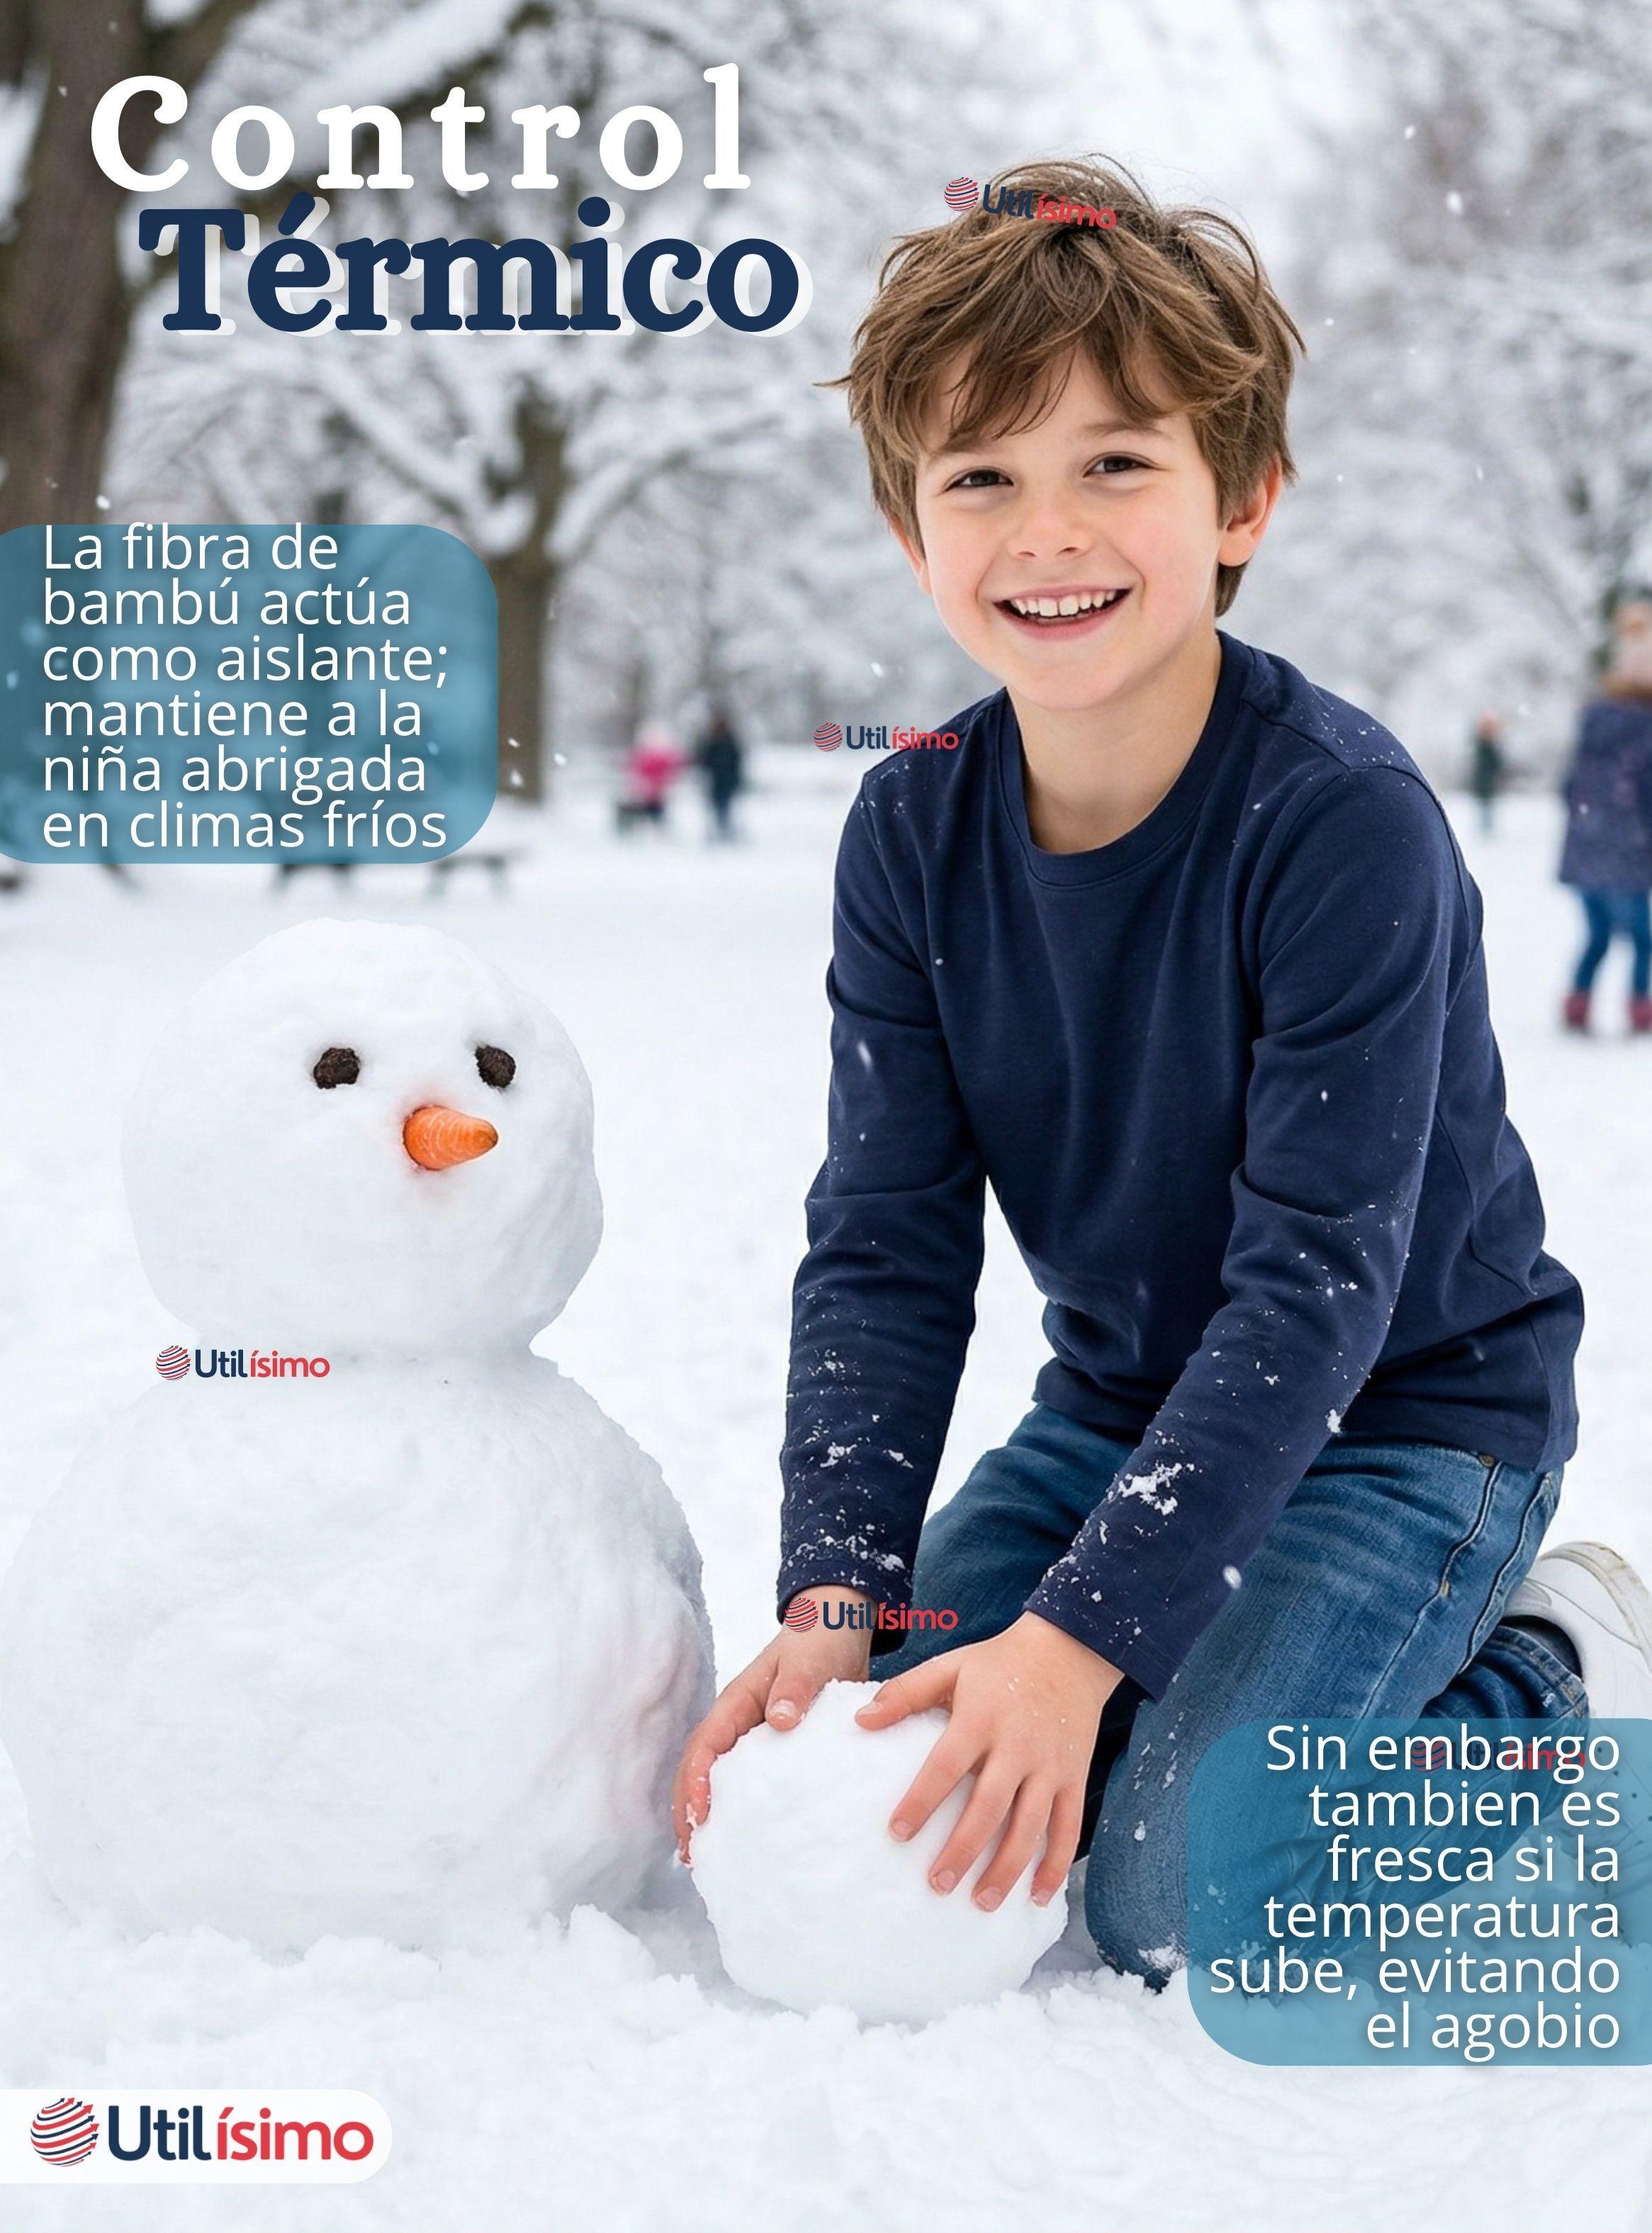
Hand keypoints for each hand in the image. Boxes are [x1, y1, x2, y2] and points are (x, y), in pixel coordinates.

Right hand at [672, 1585, 871, 1861]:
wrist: (841, 1626)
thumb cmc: (821, 1636)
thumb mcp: (809, 1658)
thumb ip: (795, 1687)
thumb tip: (780, 1721)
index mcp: (738, 1702)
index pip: (705, 1746)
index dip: (696, 1782)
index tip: (700, 1817)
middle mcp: (740, 1722)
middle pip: (700, 1769)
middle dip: (688, 1810)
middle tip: (692, 1855)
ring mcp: (756, 1735)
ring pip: (721, 1779)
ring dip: (709, 1814)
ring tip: (709, 1857)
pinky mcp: (778, 1748)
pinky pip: (752, 1781)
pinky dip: (743, 1809)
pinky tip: (753, 1838)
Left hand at [854, 1612, 1120, 1909]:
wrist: (1068, 1651)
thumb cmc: (998, 1663)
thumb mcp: (951, 1666)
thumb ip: (906, 1693)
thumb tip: (860, 1721)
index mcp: (981, 1718)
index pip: (946, 1766)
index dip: (922, 1800)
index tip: (897, 1833)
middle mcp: (1017, 1746)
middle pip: (989, 1806)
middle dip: (963, 1849)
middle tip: (937, 1885)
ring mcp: (1050, 1765)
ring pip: (1030, 1825)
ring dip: (1007, 1868)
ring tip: (982, 1902)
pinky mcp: (1075, 1777)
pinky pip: (1069, 1827)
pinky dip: (1056, 1864)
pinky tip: (1038, 1897)